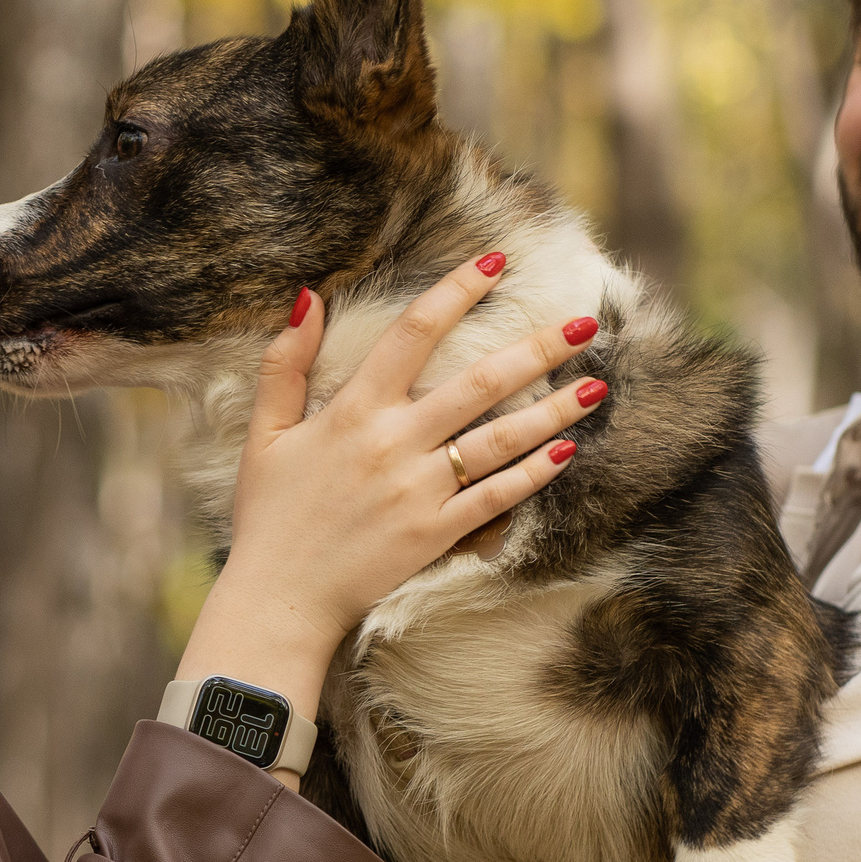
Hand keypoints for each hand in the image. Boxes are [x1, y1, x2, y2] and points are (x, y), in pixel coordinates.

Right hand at [175, 253, 605, 761]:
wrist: (280, 598)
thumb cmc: (270, 516)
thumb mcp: (265, 433)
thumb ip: (285, 363)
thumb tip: (308, 297)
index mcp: (353, 410)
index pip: (412, 331)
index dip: (456, 291)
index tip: (494, 264)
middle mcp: (393, 443)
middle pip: (479, 381)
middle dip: (538, 348)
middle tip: (584, 322)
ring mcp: (419, 490)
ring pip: (501, 439)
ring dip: (553, 410)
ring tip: (595, 386)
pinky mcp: (436, 534)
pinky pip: (496, 497)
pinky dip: (534, 473)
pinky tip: (566, 450)